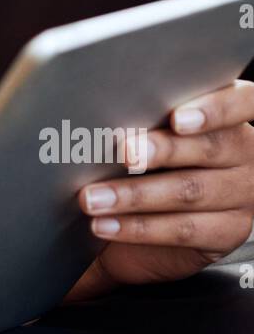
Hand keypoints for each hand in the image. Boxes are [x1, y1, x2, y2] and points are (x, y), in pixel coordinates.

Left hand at [65, 79, 253, 299]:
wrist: (160, 216)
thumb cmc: (154, 158)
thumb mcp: (157, 131)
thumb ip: (149, 119)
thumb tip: (106, 111)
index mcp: (233, 115)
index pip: (243, 102)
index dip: (215, 109)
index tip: (177, 118)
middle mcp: (245, 152)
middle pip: (209, 148)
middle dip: (162, 150)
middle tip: (124, 153)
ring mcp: (241, 194)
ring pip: (190, 191)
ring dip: (135, 195)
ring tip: (95, 198)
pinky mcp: (229, 231)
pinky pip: (183, 230)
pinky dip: (138, 227)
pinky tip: (106, 224)